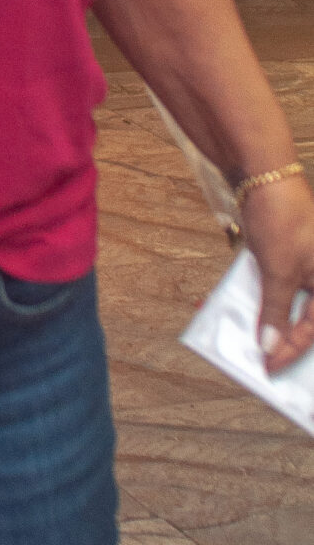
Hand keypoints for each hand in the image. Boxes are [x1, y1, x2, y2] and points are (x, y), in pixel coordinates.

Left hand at [242, 174, 313, 374]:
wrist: (264, 175)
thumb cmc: (282, 219)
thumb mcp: (278, 271)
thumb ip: (275, 311)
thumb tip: (271, 347)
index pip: (313, 330)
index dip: (290, 351)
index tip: (268, 369)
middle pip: (304, 320)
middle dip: (282, 340)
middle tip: (261, 362)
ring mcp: (304, 268)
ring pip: (288, 305)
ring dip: (268, 322)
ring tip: (248, 342)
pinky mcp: (285, 258)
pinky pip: (274, 287)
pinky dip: (260, 300)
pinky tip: (239, 311)